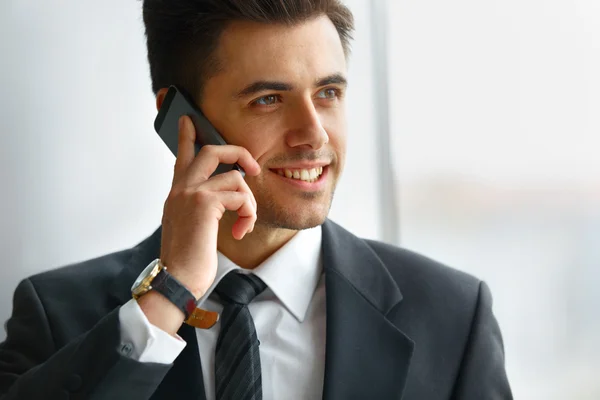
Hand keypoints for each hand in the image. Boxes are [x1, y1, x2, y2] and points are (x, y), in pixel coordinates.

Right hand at [159, 115, 260, 297]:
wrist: (177, 280)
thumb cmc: (187, 260)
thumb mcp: (190, 228)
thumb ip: (200, 208)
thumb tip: (220, 200)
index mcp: (177, 194)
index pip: (182, 157)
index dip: (186, 136)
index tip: (188, 119)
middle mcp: (180, 189)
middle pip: (211, 150)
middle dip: (238, 153)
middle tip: (252, 169)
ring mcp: (190, 193)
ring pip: (235, 176)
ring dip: (249, 202)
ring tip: (244, 223)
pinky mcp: (204, 203)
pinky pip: (240, 194)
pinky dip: (248, 213)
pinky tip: (239, 232)